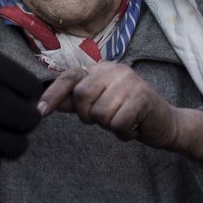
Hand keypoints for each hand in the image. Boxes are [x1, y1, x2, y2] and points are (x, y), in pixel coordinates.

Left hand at [38, 63, 202, 161]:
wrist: (164, 124)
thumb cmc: (127, 113)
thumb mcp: (99, 105)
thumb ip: (75, 101)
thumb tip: (46, 103)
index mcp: (101, 69)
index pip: (70, 77)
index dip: (52, 94)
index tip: (38, 112)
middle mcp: (114, 69)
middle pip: (82, 96)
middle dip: (89, 116)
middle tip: (107, 119)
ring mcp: (129, 81)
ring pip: (100, 113)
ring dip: (110, 126)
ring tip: (123, 121)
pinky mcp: (142, 96)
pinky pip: (117, 124)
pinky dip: (124, 133)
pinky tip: (133, 127)